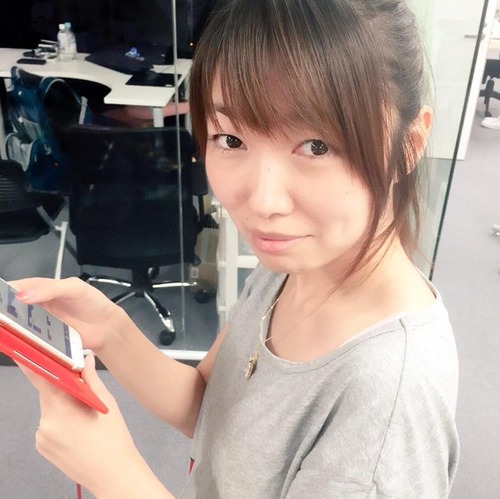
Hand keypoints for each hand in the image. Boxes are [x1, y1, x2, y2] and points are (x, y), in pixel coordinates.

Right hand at [10, 277, 122, 351]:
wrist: (107, 326)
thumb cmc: (93, 302)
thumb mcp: (75, 288)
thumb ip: (51, 289)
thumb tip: (22, 296)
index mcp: (42, 289)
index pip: (16, 288)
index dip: (3, 292)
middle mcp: (38, 307)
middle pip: (12, 308)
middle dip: (2, 312)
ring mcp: (40, 325)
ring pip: (17, 326)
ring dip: (8, 328)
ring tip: (2, 331)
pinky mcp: (45, 341)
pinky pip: (29, 341)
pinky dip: (21, 342)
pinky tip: (15, 344)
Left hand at [19, 354, 163, 497]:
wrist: (112, 474)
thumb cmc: (114, 439)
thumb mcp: (106, 403)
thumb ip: (90, 378)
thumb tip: (85, 358)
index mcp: (62, 406)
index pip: (41, 376)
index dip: (33, 360)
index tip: (28, 348)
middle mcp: (46, 420)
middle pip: (47, 392)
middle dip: (62, 388)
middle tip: (81, 393)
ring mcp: (42, 435)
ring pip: (49, 408)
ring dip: (62, 406)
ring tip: (84, 419)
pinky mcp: (41, 446)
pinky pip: (48, 424)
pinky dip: (60, 421)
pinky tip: (78, 430)